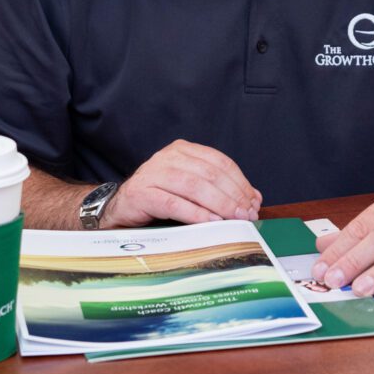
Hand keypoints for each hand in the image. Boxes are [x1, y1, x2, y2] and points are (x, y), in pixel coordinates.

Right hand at [102, 139, 261, 227]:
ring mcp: (154, 173)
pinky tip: (211, 223)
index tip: (253, 201)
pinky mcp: (143, 193)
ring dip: (219, 204)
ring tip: (234, 219)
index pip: (219, 162)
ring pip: (194, 186)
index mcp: (183, 150)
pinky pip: (174, 203)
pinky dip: (196, 214)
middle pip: (209, 174)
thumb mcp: (190, 188)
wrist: (120, 207)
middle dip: (233, 195)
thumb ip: (218, 189)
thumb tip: (253, 199)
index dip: (239, 182)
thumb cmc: (159, 197)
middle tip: (248, 214)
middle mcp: (168, 157)